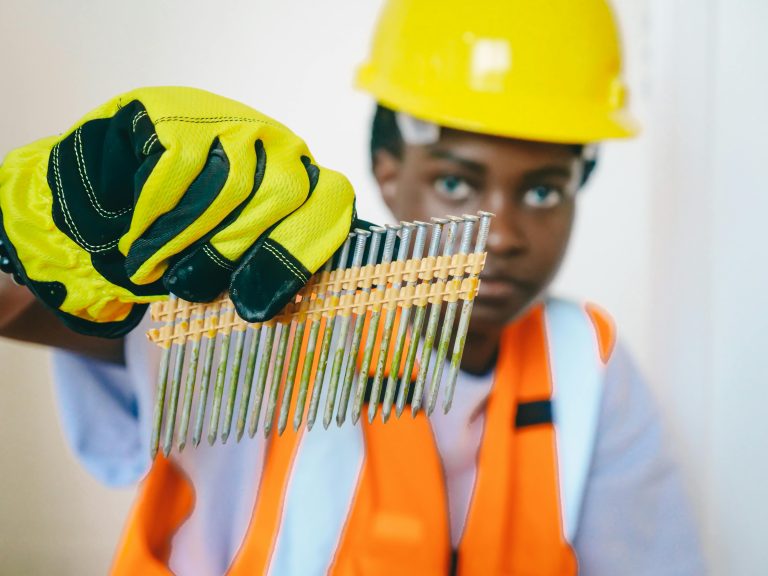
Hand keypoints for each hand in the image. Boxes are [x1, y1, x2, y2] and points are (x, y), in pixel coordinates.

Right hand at [0, 86, 354, 336]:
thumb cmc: (192, 227)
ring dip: (187, 238)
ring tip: (152, 270)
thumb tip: (273, 308)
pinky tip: (137, 237)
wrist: (121, 175)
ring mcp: (236, 121)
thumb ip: (260, 265)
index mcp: (306, 181)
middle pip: (284, 195)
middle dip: (237, 251)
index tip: (259, 303)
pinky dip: (156, 212)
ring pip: (232, 183)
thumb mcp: (234, 245)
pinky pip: (179, 166)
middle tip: (194, 291)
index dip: (302, 254)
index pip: (331, 204)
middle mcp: (282, 144)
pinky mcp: (185, 113)